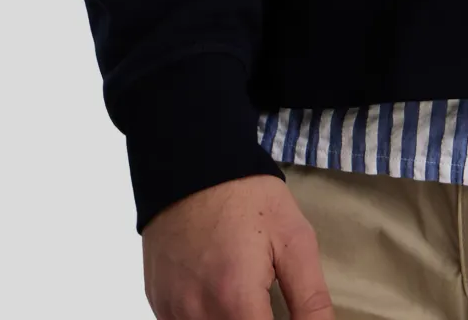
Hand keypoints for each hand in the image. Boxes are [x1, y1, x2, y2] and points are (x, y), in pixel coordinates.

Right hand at [142, 174, 332, 317]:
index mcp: (235, 301)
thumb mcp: (293, 239)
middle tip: (266, 302)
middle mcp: (196, 315)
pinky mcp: (157, 303)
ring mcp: (171, 311)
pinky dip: (205, 318)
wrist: (192, 163)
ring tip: (246, 298)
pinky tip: (219, 298)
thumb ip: (310, 298)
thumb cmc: (248, 197)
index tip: (284, 314)